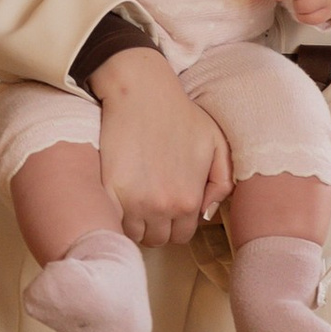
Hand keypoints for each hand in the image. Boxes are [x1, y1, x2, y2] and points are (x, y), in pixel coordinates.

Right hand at [89, 47, 231, 244]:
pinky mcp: (108, 190)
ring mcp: (134, 202)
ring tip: (132, 199)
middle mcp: (163, 207)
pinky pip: (111, 221)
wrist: (142, 92)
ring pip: (132, 233)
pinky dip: (113, 215)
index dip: (174, 222)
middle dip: (154, 225)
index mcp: (189, 200)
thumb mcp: (216, 145)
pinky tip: (116, 200)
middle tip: (148, 202)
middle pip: (156, 239)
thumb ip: (222, 184)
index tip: (166, 207)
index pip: (181, 235)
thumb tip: (205, 214)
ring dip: (132, 221)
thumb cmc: (179, 114)